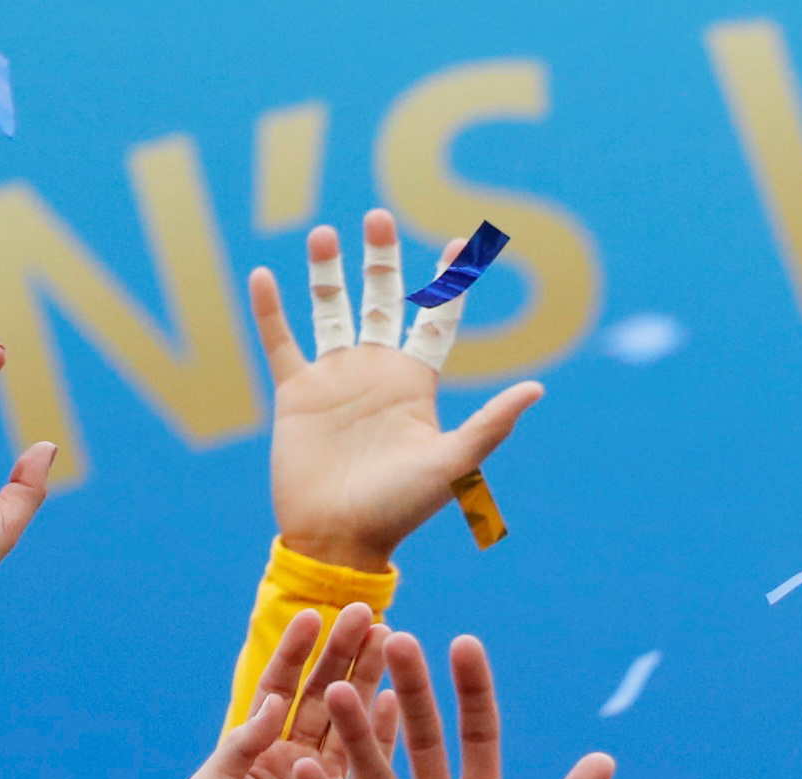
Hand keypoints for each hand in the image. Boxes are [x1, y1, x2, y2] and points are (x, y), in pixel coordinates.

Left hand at [184, 604, 380, 778]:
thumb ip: (237, 748)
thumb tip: (268, 706)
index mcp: (254, 753)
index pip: (277, 690)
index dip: (295, 654)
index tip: (313, 617)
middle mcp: (292, 761)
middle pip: (322, 697)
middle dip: (343, 654)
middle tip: (366, 614)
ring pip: (351, 725)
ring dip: (371, 683)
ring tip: (392, 644)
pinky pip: (371, 769)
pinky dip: (385, 736)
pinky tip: (399, 704)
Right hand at [247, 212, 542, 572]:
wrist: (339, 538)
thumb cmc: (400, 508)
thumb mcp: (452, 464)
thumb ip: (491, 424)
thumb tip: (538, 389)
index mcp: (416, 383)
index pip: (436, 320)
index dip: (448, 283)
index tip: (459, 244)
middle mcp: (377, 372)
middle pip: (383, 302)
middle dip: (381, 260)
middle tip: (378, 217)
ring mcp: (334, 379)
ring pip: (330, 311)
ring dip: (327, 273)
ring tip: (326, 233)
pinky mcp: (295, 393)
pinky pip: (280, 341)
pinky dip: (270, 309)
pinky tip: (264, 274)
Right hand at [292, 631, 615, 778]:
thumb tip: (604, 757)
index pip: (479, 735)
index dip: (473, 692)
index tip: (463, 644)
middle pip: (423, 741)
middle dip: (412, 694)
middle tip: (396, 639)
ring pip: (378, 775)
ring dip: (359, 736)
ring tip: (338, 689)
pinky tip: (306, 767)